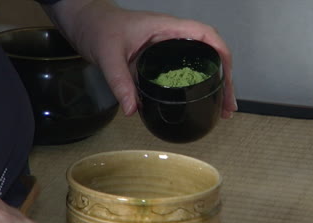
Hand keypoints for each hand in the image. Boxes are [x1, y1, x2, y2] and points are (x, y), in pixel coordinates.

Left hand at [46, 0, 236, 117]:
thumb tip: (133, 110)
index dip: (222, 55)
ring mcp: (164, 46)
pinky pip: (182, 69)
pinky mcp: (157, 58)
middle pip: (209, 53)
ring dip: (212, 84)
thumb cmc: (97, 27)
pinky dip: (192, 85)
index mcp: (165, 28)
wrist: (84, 23)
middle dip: (224, 78)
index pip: (205, 35)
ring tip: (219, 109)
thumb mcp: (108, 55)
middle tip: (227, 107)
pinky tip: (194, 102)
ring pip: (198, 63)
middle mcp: (170, 35)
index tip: (229, 78)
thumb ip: (120, 82)